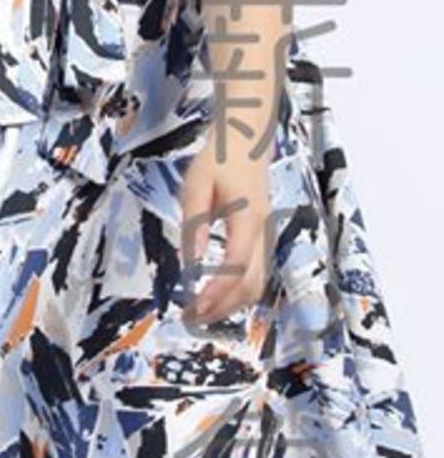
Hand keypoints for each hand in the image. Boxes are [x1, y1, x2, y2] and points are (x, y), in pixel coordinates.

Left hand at [179, 130, 271, 323]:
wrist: (248, 138)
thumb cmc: (219, 158)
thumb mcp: (196, 185)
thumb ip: (195, 223)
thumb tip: (194, 262)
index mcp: (248, 219)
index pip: (237, 267)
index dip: (217, 292)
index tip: (195, 306)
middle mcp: (262, 232)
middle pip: (251, 284)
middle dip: (224, 307)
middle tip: (192, 319)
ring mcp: (266, 237)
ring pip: (257, 283)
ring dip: (231, 304)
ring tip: (201, 313)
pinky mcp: (262, 238)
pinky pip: (256, 275)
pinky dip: (238, 293)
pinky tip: (217, 297)